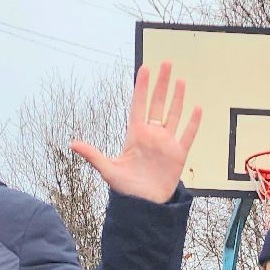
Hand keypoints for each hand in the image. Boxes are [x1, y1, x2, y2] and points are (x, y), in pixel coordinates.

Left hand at [70, 63, 202, 203]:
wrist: (145, 206)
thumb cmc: (126, 189)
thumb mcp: (108, 170)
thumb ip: (93, 154)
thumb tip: (72, 143)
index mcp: (135, 135)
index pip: (139, 104)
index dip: (142, 86)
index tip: (145, 68)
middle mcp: (152, 135)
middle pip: (158, 103)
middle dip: (161, 83)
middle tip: (166, 63)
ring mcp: (166, 143)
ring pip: (173, 114)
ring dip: (177, 98)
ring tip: (180, 80)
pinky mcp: (178, 154)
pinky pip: (188, 134)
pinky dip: (193, 122)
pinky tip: (197, 108)